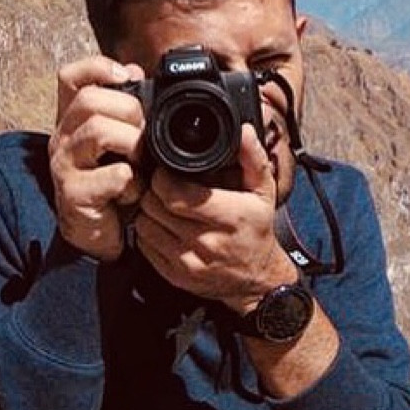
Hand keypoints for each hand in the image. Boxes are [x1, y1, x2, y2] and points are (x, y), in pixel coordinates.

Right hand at [49, 56, 146, 260]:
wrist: (101, 234)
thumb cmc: (115, 182)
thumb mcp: (124, 141)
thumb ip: (128, 108)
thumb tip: (134, 71)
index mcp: (75, 119)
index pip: (71, 77)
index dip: (97, 67)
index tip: (126, 75)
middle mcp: (63, 137)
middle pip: (89, 99)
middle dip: (129, 110)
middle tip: (144, 134)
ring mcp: (65, 166)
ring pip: (98, 131)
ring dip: (133, 144)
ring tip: (142, 163)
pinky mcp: (74, 195)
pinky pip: (113, 176)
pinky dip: (133, 183)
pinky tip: (135, 192)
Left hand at [133, 124, 296, 310]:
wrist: (257, 279)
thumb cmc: (257, 229)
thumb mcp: (264, 191)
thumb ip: (253, 158)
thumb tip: (244, 131)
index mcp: (231, 216)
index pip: (177, 194)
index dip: (164, 178)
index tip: (168, 172)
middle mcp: (208, 242)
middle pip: (156, 207)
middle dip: (154, 191)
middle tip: (164, 186)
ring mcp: (189, 262)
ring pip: (145, 225)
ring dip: (149, 211)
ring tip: (164, 205)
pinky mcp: (175, 276)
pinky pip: (145, 246)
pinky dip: (148, 232)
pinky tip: (165, 225)